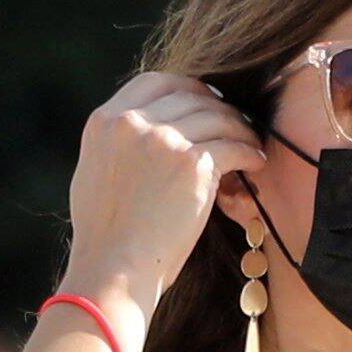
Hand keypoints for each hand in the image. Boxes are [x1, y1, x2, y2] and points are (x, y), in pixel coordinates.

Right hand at [62, 74, 261, 315]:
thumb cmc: (105, 234)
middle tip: (234, 123)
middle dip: (218, 107)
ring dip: (239, 128)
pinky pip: (233, 145)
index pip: (154, 81)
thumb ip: (119, 140)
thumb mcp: (96, 171)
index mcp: (105, 121)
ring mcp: (163, 140)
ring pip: (217, 116)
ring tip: (250, 143)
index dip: (186, 87)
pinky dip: (249, 151)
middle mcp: (132, 123)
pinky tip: (255, 162)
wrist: (113, 270)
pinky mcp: (193, 164)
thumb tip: (148, 124)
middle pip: (190, 94)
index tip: (204, 101)